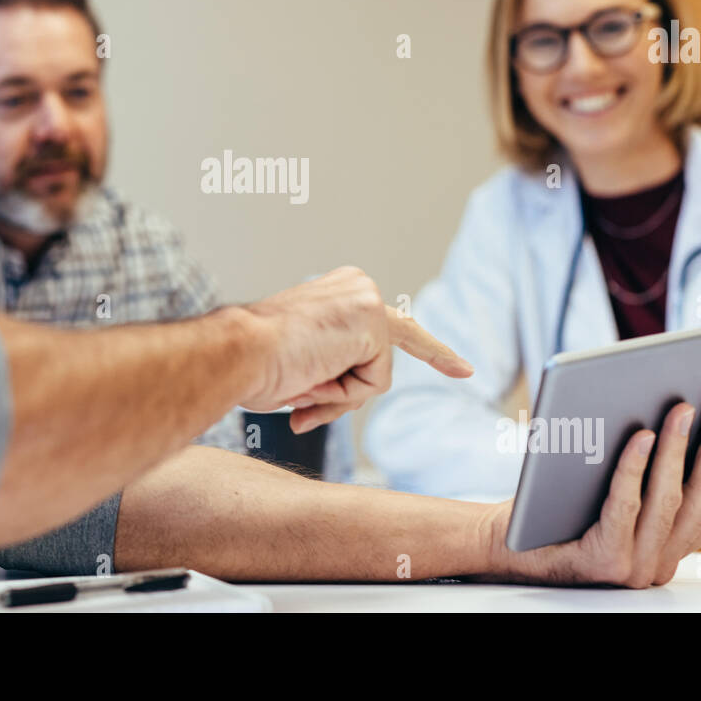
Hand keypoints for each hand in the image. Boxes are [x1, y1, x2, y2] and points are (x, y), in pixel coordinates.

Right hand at [240, 265, 472, 431]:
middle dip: (398, 372)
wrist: (237, 352)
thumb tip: (311, 413)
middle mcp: (357, 287)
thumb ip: (324, 376)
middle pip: (386, 354)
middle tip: (450, 375)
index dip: (430, 350)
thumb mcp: (298, 366)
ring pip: (374, 375)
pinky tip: (312, 374)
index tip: (463, 370)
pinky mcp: (374, 322)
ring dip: (337, 394)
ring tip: (299, 379)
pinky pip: (373, 384)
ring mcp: (368, 300)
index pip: (391, 326)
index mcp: (337, 292)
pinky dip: (341, 394)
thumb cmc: (252, 363)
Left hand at [486, 399, 700, 587]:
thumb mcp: (615, 495)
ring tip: (685, 406)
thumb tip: (683, 413)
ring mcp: (634, 565)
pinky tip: (642, 434)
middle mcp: (661, 561)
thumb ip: (652, 476)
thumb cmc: (560, 510)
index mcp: (674, 547)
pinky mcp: (602, 559)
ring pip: (670, 500)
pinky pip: (625, 504)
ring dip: (682, 449)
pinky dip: (635, 466)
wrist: (506, 547)